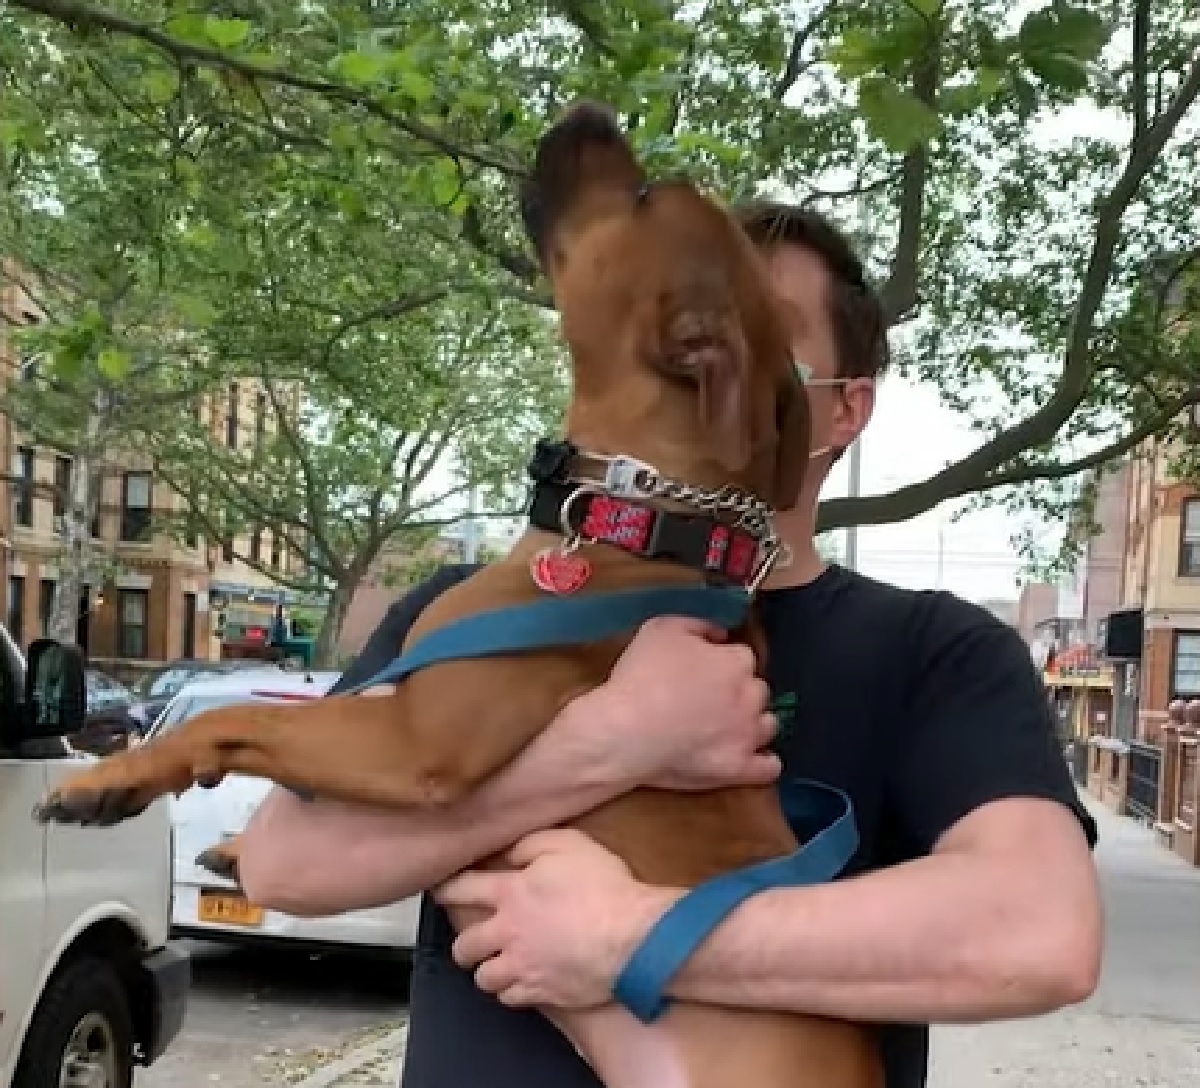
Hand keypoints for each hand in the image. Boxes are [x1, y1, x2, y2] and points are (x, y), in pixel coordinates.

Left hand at [437, 829, 675, 1008]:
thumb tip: (510, 855)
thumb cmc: (603, 887)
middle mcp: (506, 933)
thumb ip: (532, 845)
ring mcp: (522, 967)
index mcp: (509, 894)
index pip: (461, 890)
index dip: (446, 889)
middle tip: (472, 941)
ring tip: (496, 965)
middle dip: (465, 944)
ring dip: (487, 970)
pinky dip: (511, 991)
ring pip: (484, 978)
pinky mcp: (541, 993)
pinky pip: (510, 999)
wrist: (633, 938)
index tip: (439, 890)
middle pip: (464, 946)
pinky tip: (521, 982)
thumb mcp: (569, 844)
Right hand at [557, 616, 780, 791]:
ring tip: (725, 727)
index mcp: (736, 662)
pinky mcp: (739, 768)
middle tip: (708, 698)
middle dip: (738, 691)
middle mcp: (751, 697)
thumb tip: (720, 634)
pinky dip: (762, 762)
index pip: (741, 657)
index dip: (721, 662)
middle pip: (756, 690)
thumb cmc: (640, 677)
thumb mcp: (661, 629)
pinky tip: (748, 756)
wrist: (624, 732)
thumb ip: (698, 625)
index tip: (702, 669)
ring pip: (767, 725)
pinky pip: (769, 768)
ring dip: (752, 723)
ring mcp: (748, 735)